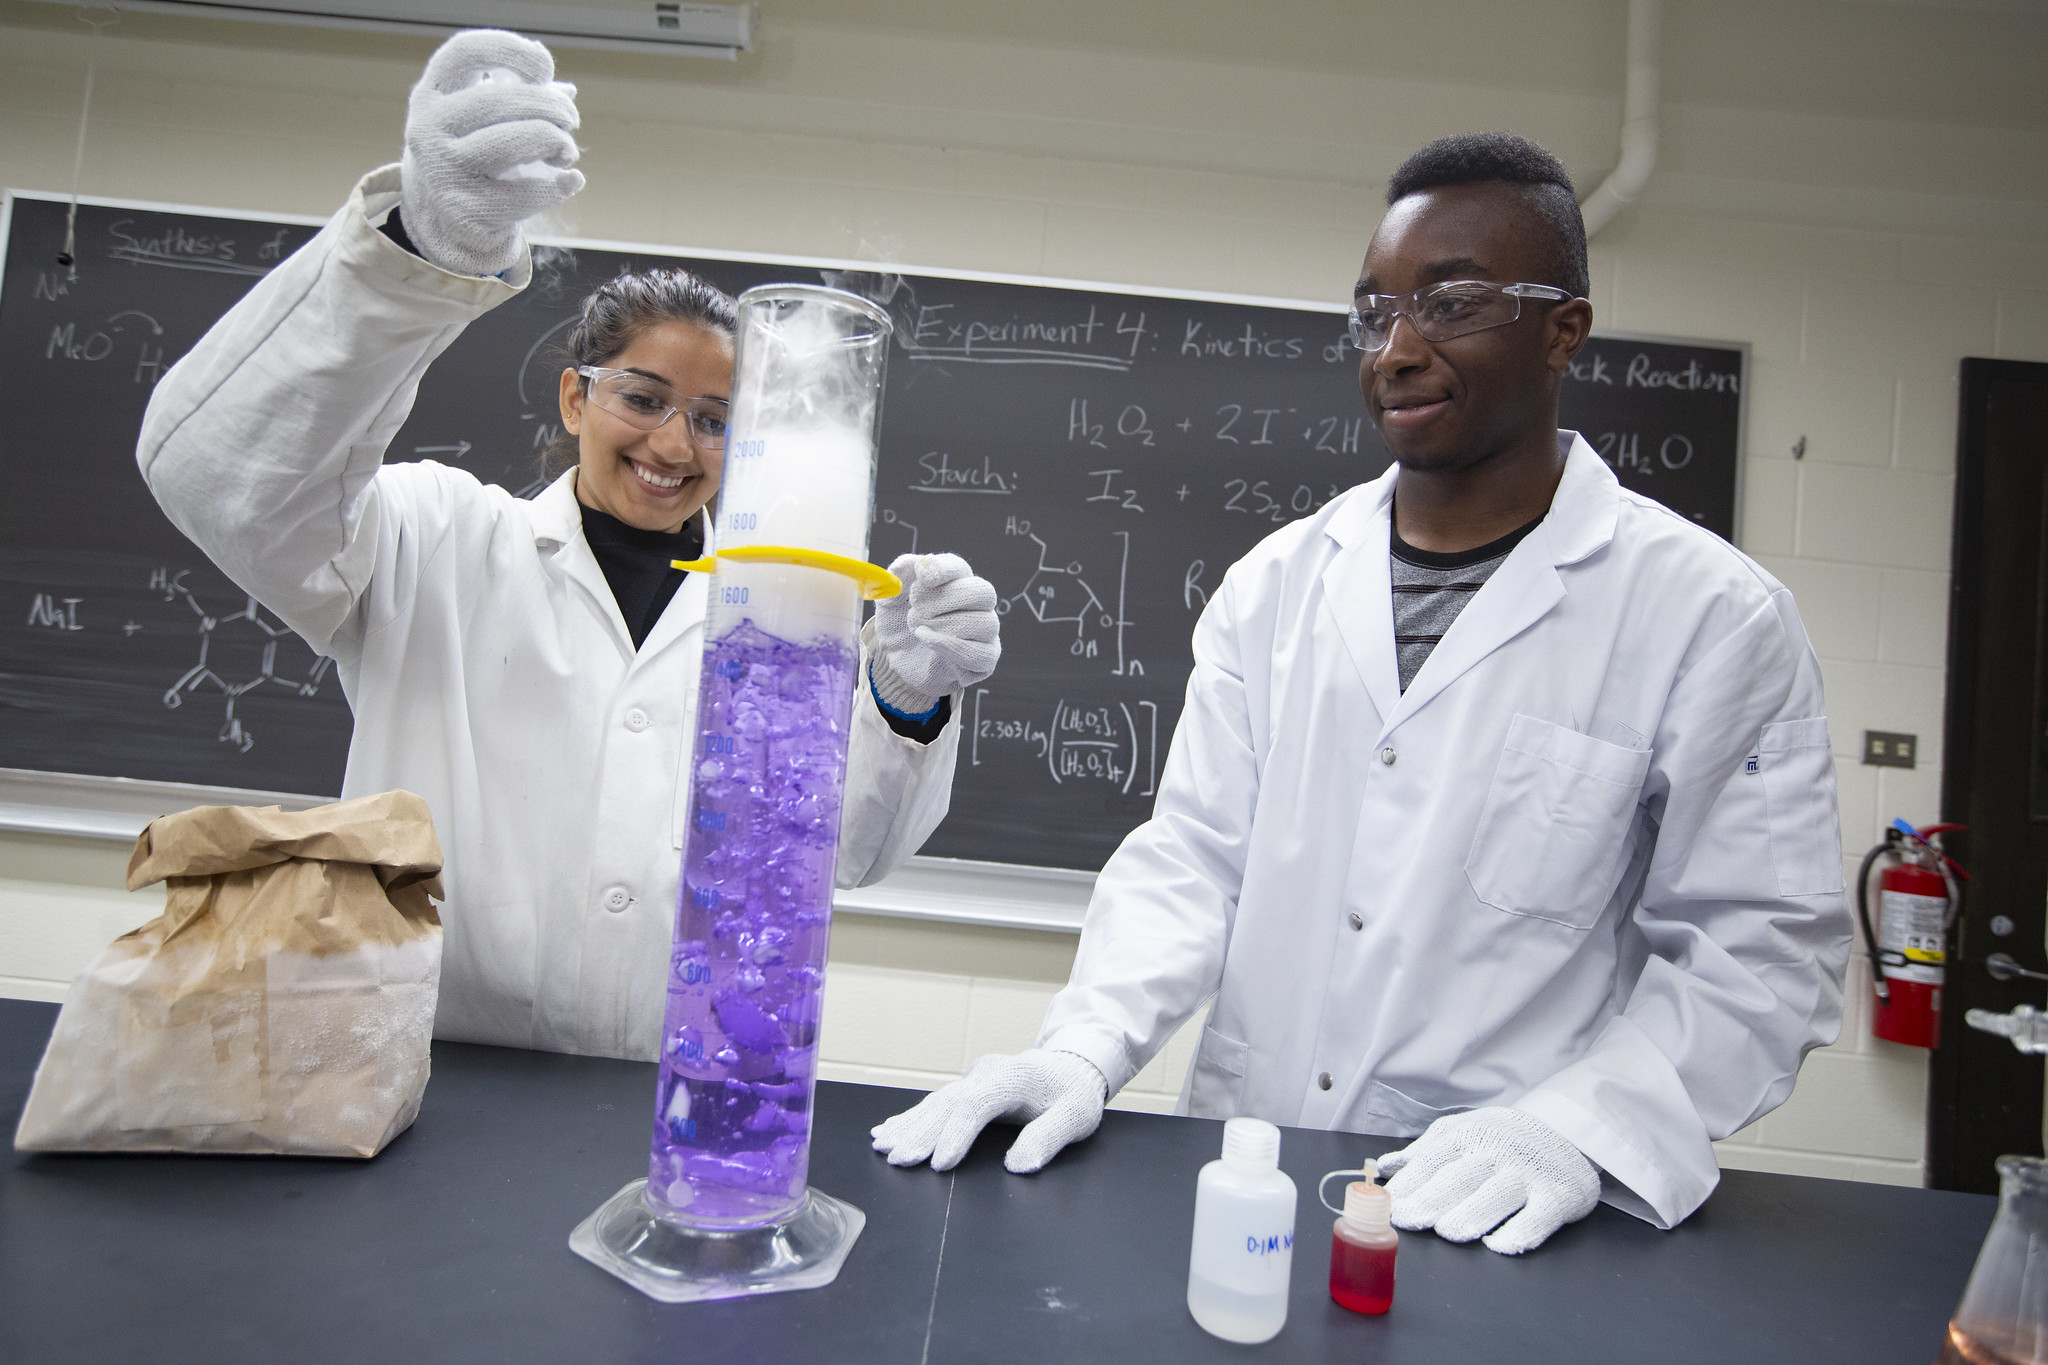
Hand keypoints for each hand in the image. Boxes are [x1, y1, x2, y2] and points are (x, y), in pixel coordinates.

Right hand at [400, 29, 583, 276]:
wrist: (448, 220)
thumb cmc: (477, 154)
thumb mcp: (485, 118)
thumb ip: (520, 95)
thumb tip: (566, 90)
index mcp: (432, 94)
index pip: (466, 51)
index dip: (511, 49)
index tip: (544, 67)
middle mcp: (428, 127)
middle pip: (502, 99)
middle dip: (550, 106)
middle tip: (570, 119)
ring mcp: (442, 170)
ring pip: (513, 142)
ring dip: (556, 142)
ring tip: (566, 152)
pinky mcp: (464, 211)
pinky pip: (525, 192)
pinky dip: (559, 185)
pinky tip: (571, 181)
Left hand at [870, 553, 999, 714]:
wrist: (896, 658)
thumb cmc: (900, 622)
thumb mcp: (890, 596)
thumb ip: (898, 576)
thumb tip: (907, 564)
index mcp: (956, 580)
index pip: (960, 568)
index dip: (943, 569)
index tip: (921, 574)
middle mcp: (978, 604)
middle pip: (984, 592)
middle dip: (946, 599)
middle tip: (916, 608)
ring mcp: (985, 632)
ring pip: (985, 623)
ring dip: (945, 625)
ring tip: (918, 629)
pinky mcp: (985, 659)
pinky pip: (982, 654)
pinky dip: (952, 647)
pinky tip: (927, 640)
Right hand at [871, 1049, 1105, 1172]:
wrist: (1073, 1064)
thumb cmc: (1075, 1094)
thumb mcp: (1075, 1117)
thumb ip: (1048, 1138)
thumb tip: (1019, 1166)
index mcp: (1013, 1078)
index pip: (976, 1106)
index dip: (955, 1135)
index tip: (938, 1164)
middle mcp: (987, 1073)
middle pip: (948, 1104)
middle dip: (921, 1133)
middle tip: (897, 1160)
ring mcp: (974, 1077)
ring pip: (936, 1102)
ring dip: (908, 1125)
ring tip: (881, 1145)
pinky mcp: (968, 1086)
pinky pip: (936, 1102)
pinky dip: (911, 1117)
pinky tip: (889, 1129)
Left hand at [1377, 1107, 1599, 1254]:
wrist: (1565, 1130)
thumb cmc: (1503, 1137)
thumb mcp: (1462, 1131)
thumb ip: (1424, 1151)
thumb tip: (1384, 1167)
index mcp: (1469, 1135)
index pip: (1433, 1160)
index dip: (1410, 1182)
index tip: (1389, 1204)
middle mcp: (1498, 1152)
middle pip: (1460, 1179)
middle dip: (1431, 1200)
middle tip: (1409, 1221)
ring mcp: (1528, 1174)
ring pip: (1495, 1197)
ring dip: (1470, 1215)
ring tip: (1448, 1232)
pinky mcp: (1558, 1197)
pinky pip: (1537, 1217)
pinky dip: (1518, 1232)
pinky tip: (1497, 1245)